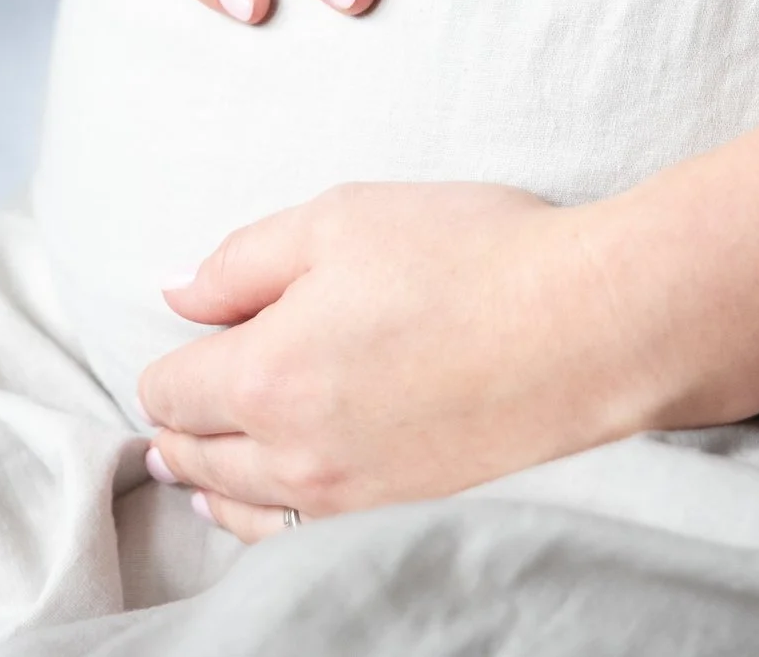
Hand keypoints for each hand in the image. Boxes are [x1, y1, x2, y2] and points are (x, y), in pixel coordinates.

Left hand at [135, 183, 664, 541]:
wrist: (591, 326)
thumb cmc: (471, 257)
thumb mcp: (339, 220)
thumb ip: (241, 262)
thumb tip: (178, 295)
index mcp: (266, 373)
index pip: (171, 390)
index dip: (168, 362)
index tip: (181, 344)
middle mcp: (294, 453)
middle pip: (197, 456)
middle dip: (177, 427)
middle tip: (168, 413)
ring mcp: (349, 497)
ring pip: (242, 508)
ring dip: (213, 481)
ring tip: (194, 469)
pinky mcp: (399, 515)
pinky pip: (300, 536)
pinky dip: (267, 518)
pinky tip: (266, 504)